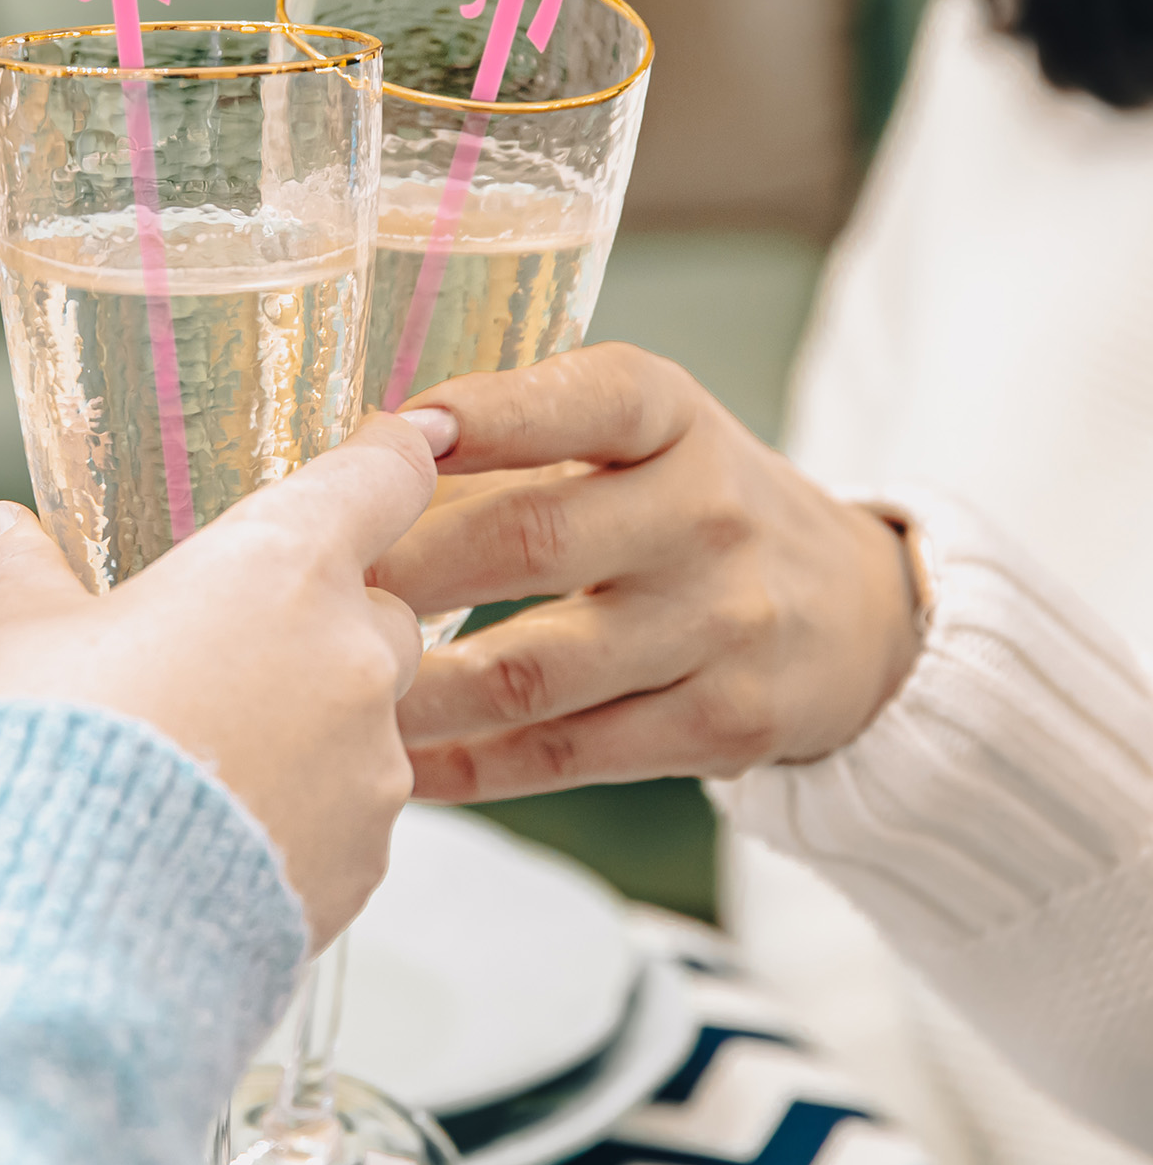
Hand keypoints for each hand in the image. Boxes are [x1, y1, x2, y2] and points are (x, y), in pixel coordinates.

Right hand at [0, 413, 446, 948]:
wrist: (64, 932)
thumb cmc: (47, 752)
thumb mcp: (22, 641)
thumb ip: (28, 573)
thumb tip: (0, 528)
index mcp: (282, 565)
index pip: (385, 474)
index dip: (391, 454)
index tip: (395, 447)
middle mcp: (352, 653)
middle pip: (384, 608)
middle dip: (329, 622)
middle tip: (239, 651)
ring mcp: (372, 762)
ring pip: (372, 718)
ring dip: (316, 724)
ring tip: (212, 762)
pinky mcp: (368, 856)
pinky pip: (356, 810)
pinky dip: (310, 810)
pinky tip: (227, 835)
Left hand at [373, 343, 922, 799]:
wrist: (855, 615)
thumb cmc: (698, 505)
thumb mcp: (644, 437)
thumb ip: (522, 442)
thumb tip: (356, 472)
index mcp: (674, 417)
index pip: (581, 399)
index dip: (483, 417)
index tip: (393, 434)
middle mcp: (707, 512)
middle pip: (530, 540)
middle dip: (405, 569)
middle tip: (308, 593)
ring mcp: (722, 626)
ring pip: (535, 671)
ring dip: (418, 688)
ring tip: (331, 693)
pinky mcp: (725, 727)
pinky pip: (569, 754)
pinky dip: (472, 764)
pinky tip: (404, 763)